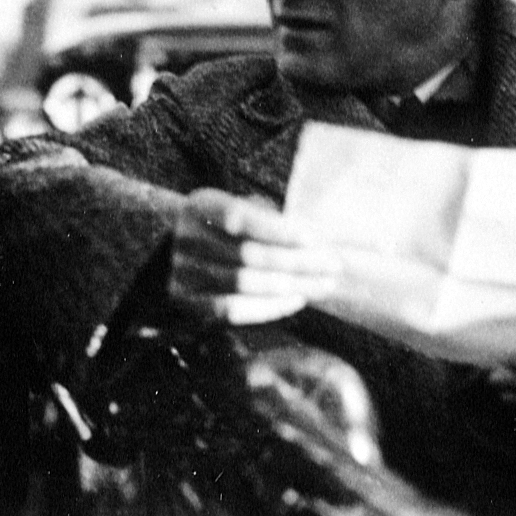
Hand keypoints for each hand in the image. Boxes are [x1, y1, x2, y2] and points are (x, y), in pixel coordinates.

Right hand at [168, 188, 340, 324]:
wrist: (182, 247)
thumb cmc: (227, 226)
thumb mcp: (239, 207)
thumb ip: (268, 218)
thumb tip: (313, 240)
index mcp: (200, 205)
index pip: (241, 217)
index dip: (278, 230)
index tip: (314, 238)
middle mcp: (186, 238)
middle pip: (249, 255)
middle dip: (297, 261)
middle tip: (332, 265)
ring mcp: (183, 272)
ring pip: (245, 284)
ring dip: (290, 286)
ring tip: (323, 284)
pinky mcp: (187, 301)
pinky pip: (233, 309)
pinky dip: (267, 307)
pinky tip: (295, 300)